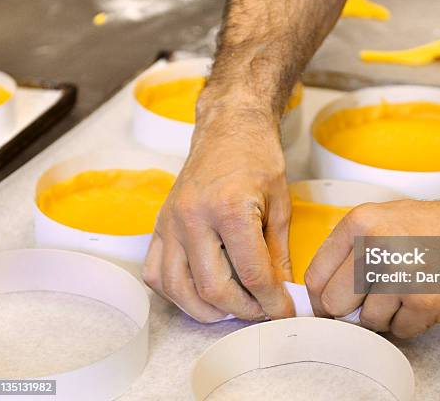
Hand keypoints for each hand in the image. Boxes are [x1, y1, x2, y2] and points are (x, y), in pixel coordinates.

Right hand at [143, 107, 294, 321]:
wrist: (229, 128)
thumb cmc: (257, 158)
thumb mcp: (280, 204)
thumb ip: (278, 252)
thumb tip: (281, 290)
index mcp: (229, 208)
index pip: (251, 272)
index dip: (271, 300)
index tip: (283, 310)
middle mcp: (192, 217)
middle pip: (212, 287)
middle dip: (242, 309)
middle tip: (261, 309)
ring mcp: (170, 222)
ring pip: (177, 287)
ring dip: (206, 309)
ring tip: (232, 308)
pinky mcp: (159, 225)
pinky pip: (156, 272)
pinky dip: (176, 292)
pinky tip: (198, 292)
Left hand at [305, 198, 439, 337]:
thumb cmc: (438, 227)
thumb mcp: (384, 218)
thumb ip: (351, 248)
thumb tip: (323, 289)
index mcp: (360, 223)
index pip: (316, 275)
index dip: (320, 298)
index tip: (327, 307)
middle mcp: (375, 246)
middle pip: (335, 303)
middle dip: (352, 309)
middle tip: (374, 300)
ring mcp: (399, 274)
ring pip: (368, 321)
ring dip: (386, 315)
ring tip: (408, 291)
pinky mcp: (423, 300)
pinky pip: (399, 330)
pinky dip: (411, 322)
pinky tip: (425, 297)